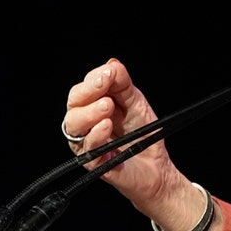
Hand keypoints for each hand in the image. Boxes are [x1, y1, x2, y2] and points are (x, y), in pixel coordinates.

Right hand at [62, 59, 197, 228]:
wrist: (157, 166)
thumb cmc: (145, 134)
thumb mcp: (136, 102)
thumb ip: (123, 84)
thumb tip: (112, 64)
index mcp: (94, 106)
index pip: (83, 88)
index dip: (93, 79)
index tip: (109, 74)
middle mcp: (86, 123)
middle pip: (73, 104)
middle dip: (87, 92)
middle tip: (104, 86)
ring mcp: (88, 142)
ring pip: (73, 125)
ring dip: (89, 112)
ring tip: (108, 107)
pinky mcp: (93, 162)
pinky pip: (87, 147)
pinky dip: (96, 134)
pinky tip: (106, 126)